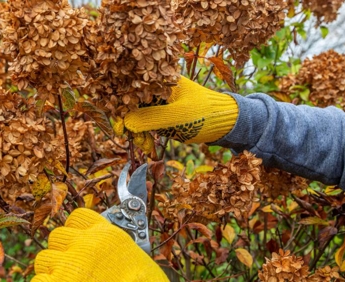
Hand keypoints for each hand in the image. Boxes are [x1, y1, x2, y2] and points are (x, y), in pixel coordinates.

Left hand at [32, 208, 167, 281]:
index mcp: (105, 234)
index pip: (76, 217)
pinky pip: (39, 280)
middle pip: (57, 237)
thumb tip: (99, 249)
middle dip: (62, 252)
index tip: (76, 241)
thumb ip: (111, 247)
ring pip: (44, 258)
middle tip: (72, 268)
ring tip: (67, 280)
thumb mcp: (134, 256)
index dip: (74, 230)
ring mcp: (69, 264)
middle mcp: (85, 244)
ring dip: (52, 270)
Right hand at [124, 76, 238, 143]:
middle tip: (134, 142)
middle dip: (131, 125)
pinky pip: (148, 123)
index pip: (133, 91)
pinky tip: (149, 146)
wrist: (225, 122)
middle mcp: (158, 88)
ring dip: (139, 133)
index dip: (122, 109)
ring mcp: (161, 101)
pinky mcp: (164, 113)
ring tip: (146, 147)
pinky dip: (147, 135)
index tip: (119, 128)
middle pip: (133, 105)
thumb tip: (125, 122)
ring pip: (139, 116)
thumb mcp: (176, 117)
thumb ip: (150, 118)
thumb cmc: (204, 115)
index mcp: (161, 80)